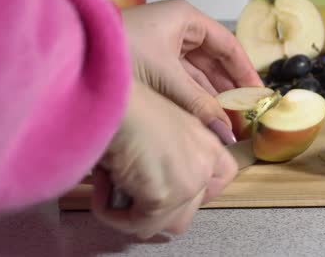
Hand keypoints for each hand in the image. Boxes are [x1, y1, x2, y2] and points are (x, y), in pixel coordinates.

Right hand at [91, 80, 237, 238]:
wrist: (112, 99)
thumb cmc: (127, 101)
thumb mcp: (159, 122)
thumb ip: (172, 150)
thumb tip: (164, 182)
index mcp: (208, 140)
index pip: (221, 177)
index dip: (194, 189)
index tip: (165, 188)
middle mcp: (206, 162)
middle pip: (192, 208)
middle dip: (159, 204)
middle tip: (130, 184)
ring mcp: (190, 181)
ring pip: (168, 222)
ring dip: (137, 211)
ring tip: (114, 182)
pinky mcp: (165, 198)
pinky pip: (138, 224)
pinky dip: (113, 211)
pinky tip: (103, 184)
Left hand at [121, 0, 261, 137]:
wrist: (72, 54)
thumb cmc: (117, 51)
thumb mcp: (165, 78)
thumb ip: (198, 104)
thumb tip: (224, 132)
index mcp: (185, 19)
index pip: (227, 45)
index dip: (244, 70)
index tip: (257, 93)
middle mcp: (177, 30)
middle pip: (214, 61)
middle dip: (228, 88)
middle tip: (244, 114)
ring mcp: (163, 47)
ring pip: (198, 74)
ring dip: (211, 97)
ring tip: (228, 120)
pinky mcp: (150, 64)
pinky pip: (181, 81)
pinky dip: (192, 98)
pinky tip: (204, 116)